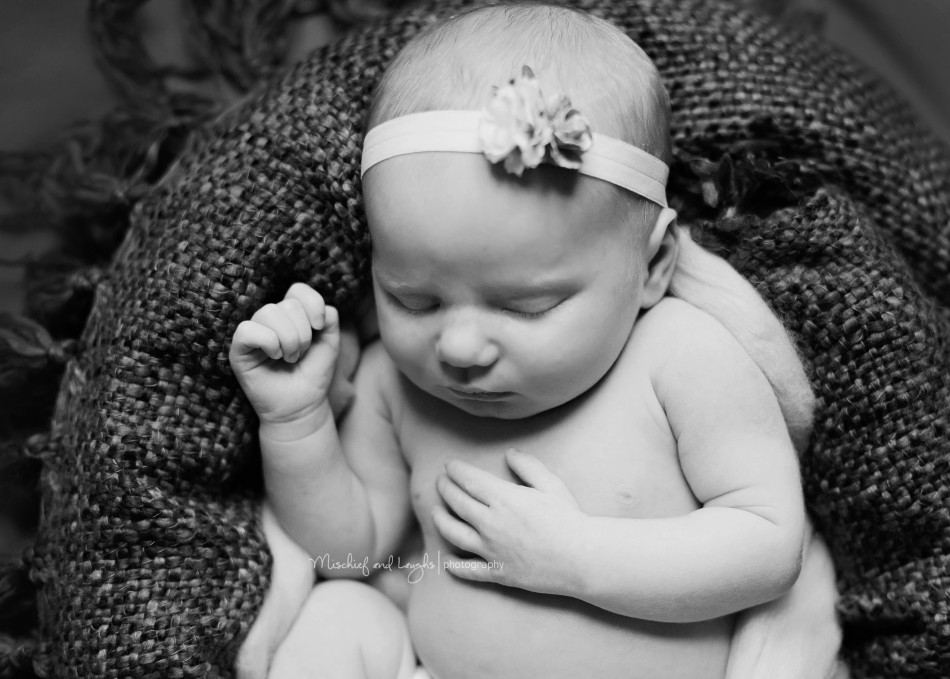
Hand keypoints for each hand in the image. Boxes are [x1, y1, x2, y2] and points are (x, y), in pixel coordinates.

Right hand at [229, 283, 339, 425]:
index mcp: (292, 314)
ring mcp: (254, 332)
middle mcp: (271, 319)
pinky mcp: (239, 349)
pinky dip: (268, 342)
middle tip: (301, 354)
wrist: (301, 405)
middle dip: (303, 333)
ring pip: (268, 313)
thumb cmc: (313, 373)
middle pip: (288, 305)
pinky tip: (274, 356)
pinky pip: (247, 330)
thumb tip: (319, 309)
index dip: (313, 304)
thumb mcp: (330, 343)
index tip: (319, 327)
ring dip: (288, 339)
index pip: (298, 290)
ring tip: (290, 358)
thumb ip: (329, 318)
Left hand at [431, 448, 585, 594]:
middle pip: (457, 502)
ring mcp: (491, 550)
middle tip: (440, 482)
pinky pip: (468, 570)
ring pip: (453, 533)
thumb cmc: (570, 519)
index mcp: (503, 498)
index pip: (468, 480)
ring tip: (435, 513)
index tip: (449, 465)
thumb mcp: (551, 485)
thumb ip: (528, 466)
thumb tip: (510, 453)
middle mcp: (490, 523)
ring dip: (440, 520)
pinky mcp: (497, 572)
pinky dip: (454, 566)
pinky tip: (447, 561)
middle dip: (444, 489)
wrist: (581, 559)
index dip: (455, 470)